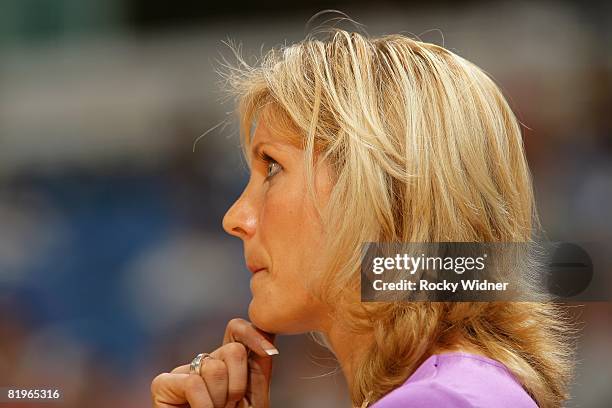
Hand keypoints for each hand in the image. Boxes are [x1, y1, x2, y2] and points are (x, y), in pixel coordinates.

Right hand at [151, 318, 277, 407]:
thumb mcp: (254, 397)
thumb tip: (267, 338)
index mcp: (227, 362)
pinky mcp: (162, 383)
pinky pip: (193, 383)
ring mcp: (183, 371)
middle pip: (233, 350)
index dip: (253, 334)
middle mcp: (205, 361)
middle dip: (240, 384)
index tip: (270, 352)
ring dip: (221, 399)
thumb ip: (259, 366)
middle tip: (231, 406)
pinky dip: (204, 406)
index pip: (236, 328)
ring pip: (214, 367)